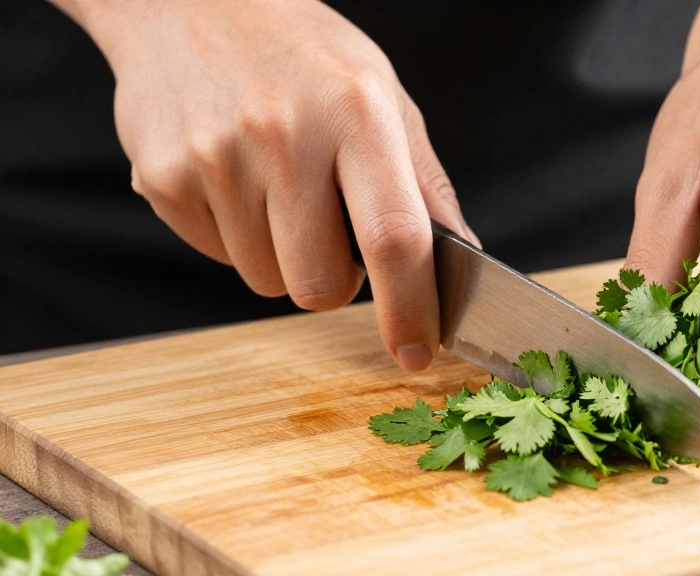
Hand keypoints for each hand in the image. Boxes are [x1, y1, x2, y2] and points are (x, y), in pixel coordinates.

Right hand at [81, 0, 478, 370]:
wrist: (190, 0)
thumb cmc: (302, 52)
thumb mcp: (382, 94)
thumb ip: (423, 181)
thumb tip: (462, 254)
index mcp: (356, 114)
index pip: (394, 237)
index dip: (411, 308)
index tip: (417, 351)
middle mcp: (284, 137)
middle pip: (319, 286)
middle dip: (334, 285)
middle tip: (329, 233)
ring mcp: (216, 159)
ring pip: (266, 281)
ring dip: (282, 256)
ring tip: (275, 185)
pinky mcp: (163, 179)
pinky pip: (218, 256)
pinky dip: (235, 235)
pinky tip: (234, 176)